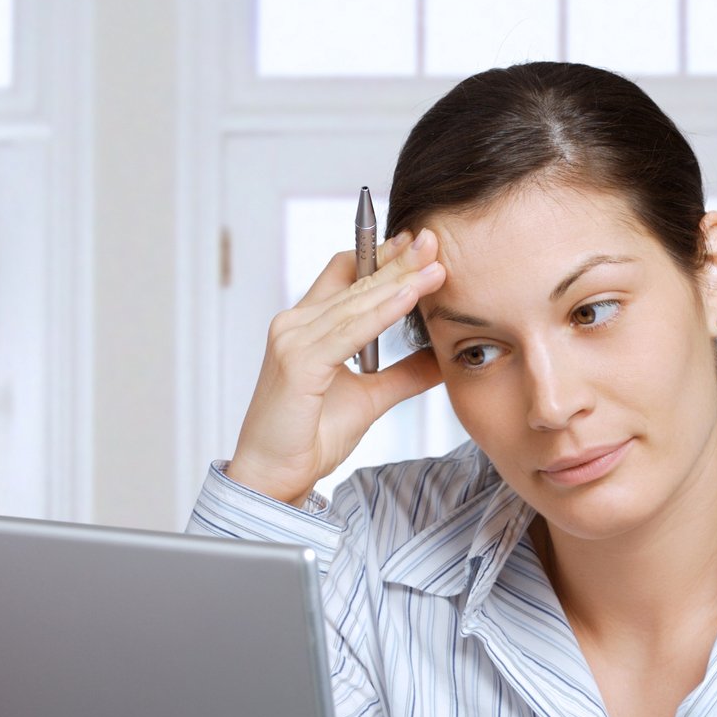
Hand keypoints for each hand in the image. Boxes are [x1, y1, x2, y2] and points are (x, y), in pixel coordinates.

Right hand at [224, 226, 448, 505]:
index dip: (381, 257)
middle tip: (434, 239)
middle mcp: (294, 325)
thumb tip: (441, 358)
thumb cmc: (310, 438)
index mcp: (306, 327)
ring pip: (355, 302)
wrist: (274, 477)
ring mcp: (292, 340)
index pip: (345, 275)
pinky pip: (349, 332)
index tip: (420, 246)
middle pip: (354, 281)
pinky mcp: (298, 363)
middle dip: (397, 259)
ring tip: (435, 265)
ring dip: (398, 281)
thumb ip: (403, 375)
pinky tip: (409, 296)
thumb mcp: (369, 398)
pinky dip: (382, 313)